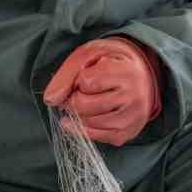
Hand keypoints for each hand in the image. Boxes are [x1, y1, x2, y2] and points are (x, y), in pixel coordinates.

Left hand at [43, 37, 162, 146]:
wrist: (141, 74)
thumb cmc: (111, 61)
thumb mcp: (89, 55)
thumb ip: (66, 74)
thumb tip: (51, 100)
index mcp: (126, 72)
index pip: (86, 81)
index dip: (79, 78)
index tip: (87, 74)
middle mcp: (134, 97)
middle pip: (84, 105)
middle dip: (75, 98)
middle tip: (82, 91)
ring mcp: (133, 118)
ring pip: (88, 122)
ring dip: (78, 113)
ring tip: (85, 101)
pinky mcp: (128, 133)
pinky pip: (96, 137)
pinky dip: (82, 128)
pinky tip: (78, 119)